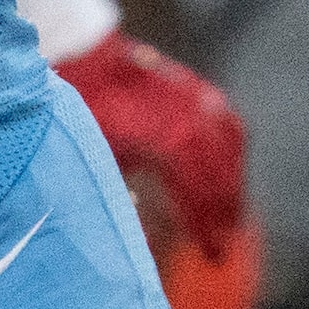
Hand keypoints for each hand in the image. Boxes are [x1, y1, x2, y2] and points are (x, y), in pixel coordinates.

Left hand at [57, 31, 249, 260]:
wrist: (79, 52)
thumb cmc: (80, 109)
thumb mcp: (94, 157)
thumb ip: (119, 194)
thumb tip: (136, 237)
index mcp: (171, 142)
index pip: (201, 195)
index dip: (207, 228)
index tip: (212, 255)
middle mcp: (193, 120)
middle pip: (220, 177)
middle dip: (222, 214)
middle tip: (219, 247)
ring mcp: (198, 100)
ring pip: (228, 153)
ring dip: (230, 186)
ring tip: (227, 219)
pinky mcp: (195, 88)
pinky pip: (226, 127)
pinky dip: (230, 154)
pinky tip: (226, 174)